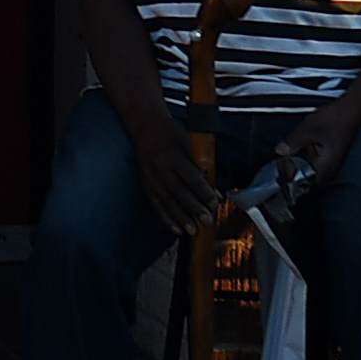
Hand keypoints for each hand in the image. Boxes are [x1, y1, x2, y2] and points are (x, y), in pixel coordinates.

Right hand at [133, 119, 218, 239]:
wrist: (145, 128)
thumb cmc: (171, 135)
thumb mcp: (189, 145)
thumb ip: (202, 168)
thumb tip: (215, 193)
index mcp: (172, 155)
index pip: (190, 178)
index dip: (203, 192)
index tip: (215, 204)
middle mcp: (159, 168)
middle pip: (179, 192)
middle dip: (194, 209)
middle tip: (207, 222)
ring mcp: (150, 178)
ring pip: (167, 202)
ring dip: (181, 218)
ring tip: (193, 231)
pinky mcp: (145, 185)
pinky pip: (157, 205)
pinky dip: (167, 219)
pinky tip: (177, 229)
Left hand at [280, 98, 360, 187]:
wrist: (352, 110)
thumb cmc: (335, 119)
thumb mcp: (308, 129)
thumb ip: (293, 142)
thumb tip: (280, 151)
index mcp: (325, 166)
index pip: (308, 185)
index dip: (293, 181)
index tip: (284, 171)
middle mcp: (329, 168)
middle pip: (309, 181)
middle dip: (294, 175)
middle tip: (282, 165)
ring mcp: (330, 162)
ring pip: (311, 173)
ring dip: (298, 167)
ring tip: (286, 159)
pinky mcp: (329, 155)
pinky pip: (315, 163)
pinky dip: (304, 160)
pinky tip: (297, 151)